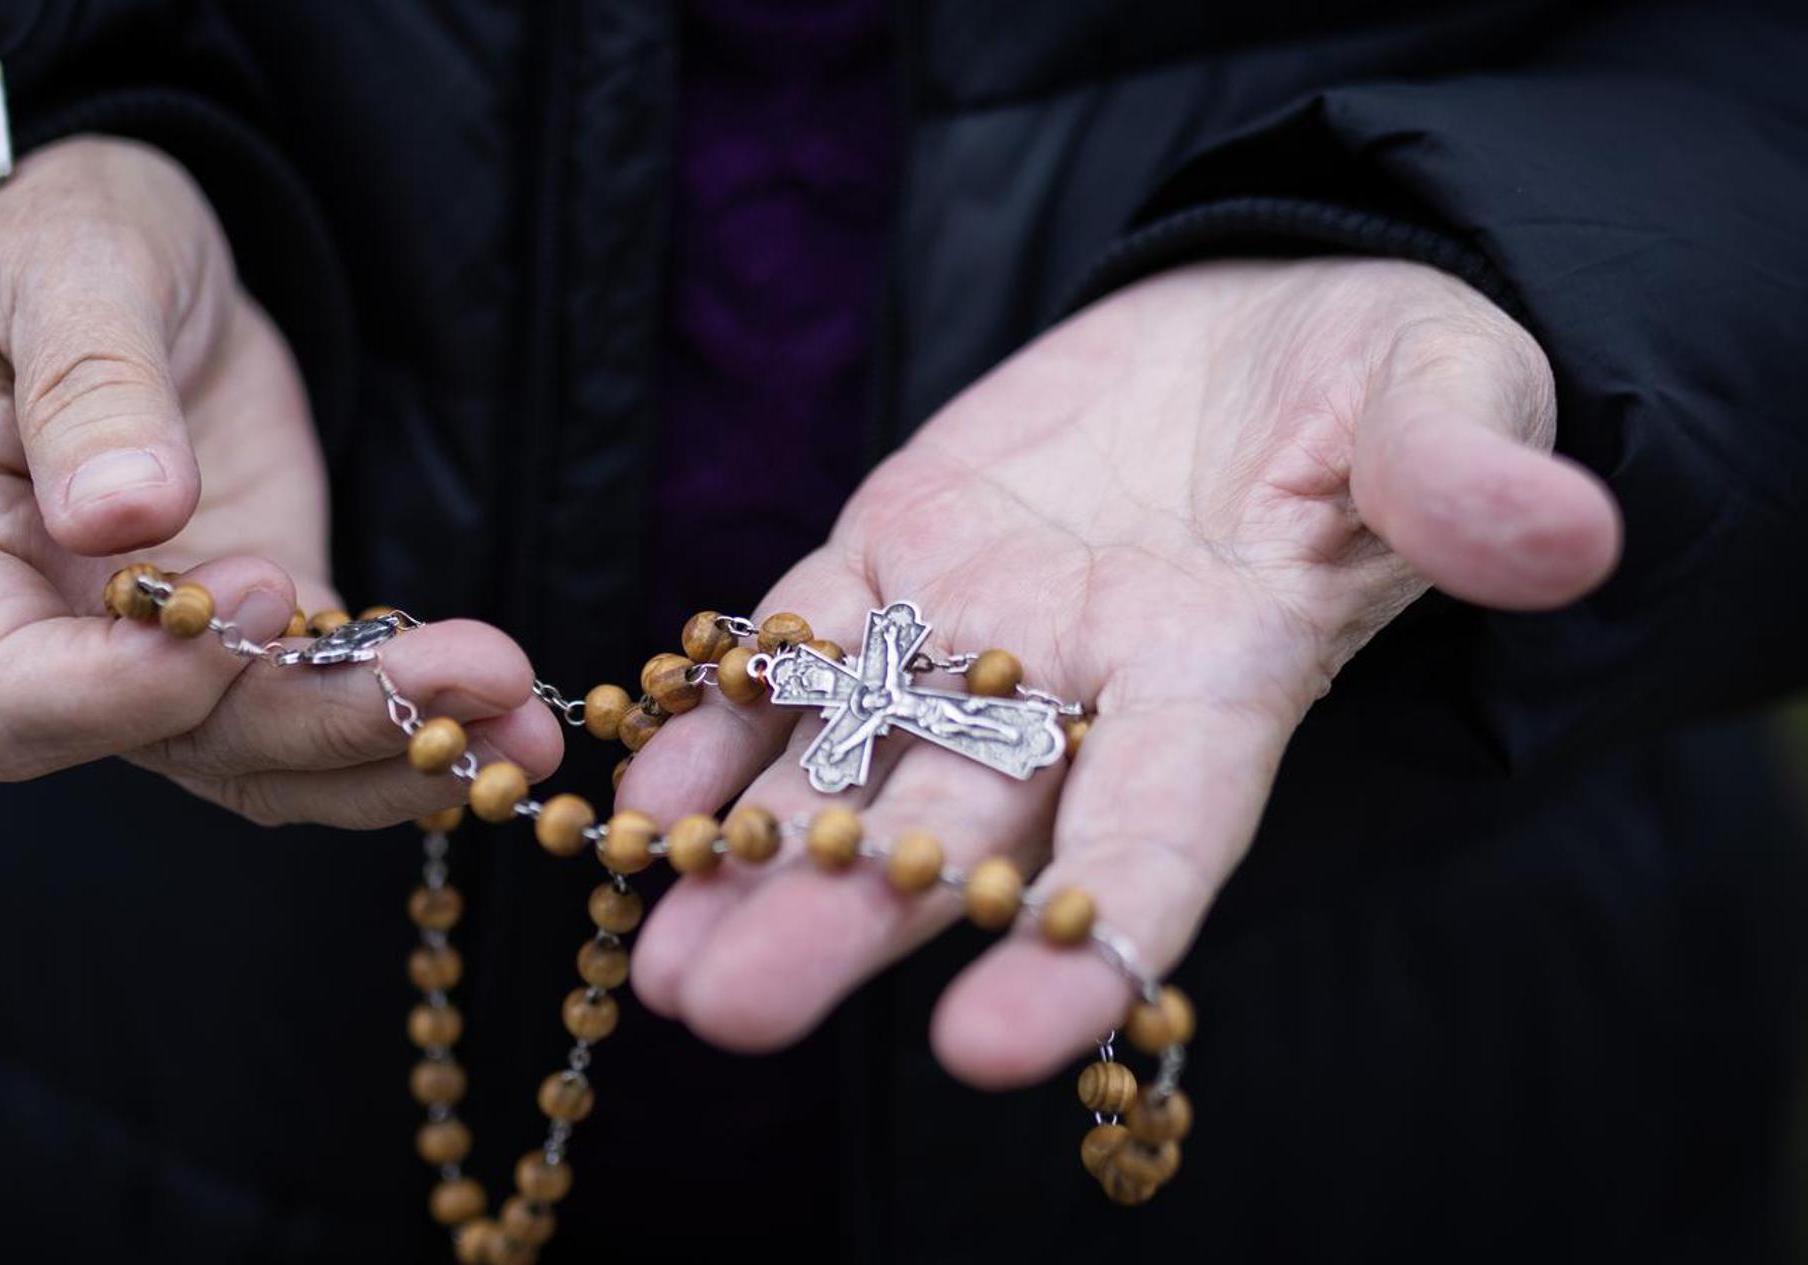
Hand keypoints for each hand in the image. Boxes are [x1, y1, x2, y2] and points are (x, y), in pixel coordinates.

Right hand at [0, 138, 557, 824]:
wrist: (146, 249)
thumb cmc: (72, 239)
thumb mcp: (72, 269)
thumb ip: (88, 385)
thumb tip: (120, 518)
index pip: (10, 696)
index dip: (129, 687)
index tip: (257, 586)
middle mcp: (49, 636)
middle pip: (172, 745)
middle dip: (323, 723)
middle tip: (467, 680)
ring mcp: (156, 654)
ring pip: (263, 760)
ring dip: (393, 751)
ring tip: (522, 732)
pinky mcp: (257, 640)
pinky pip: (322, 719)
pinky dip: (413, 727)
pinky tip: (509, 724)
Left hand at [618, 258, 1619, 1084]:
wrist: (1260, 332)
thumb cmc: (1379, 383)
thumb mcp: (1441, 399)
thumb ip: (1463, 475)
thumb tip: (1564, 532)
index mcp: (1226, 680)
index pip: (1158, 839)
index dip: (1084, 942)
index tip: (989, 1050)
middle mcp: (1084, 696)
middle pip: (962, 835)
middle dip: (847, 921)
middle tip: (728, 1011)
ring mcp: (974, 634)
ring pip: (856, 765)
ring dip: (752, 854)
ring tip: (657, 958)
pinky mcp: (893, 556)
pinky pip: (794, 644)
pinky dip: (723, 712)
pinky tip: (642, 790)